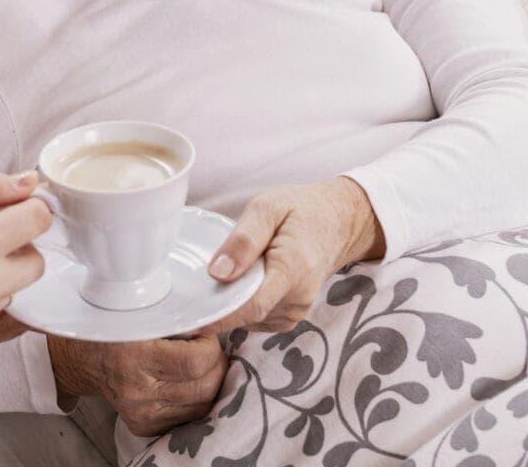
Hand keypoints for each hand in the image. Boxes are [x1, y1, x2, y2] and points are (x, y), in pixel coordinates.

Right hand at [46, 334, 226, 436]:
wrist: (83, 360)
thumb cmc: (112, 329)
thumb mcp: (139, 314)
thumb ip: (173, 320)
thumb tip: (213, 323)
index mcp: (134, 356)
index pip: (195, 362)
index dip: (210, 347)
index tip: (205, 335)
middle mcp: (137, 390)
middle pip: (205, 386)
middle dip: (217, 365)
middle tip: (209, 350)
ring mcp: (141, 412)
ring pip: (202, 405)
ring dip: (211, 383)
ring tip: (200, 365)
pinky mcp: (144, 426)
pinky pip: (188, 418)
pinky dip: (196, 400)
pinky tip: (188, 383)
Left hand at [206, 177, 384, 334]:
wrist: (338, 222)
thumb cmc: (300, 210)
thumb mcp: (267, 208)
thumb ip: (243, 241)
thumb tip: (217, 273)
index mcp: (293, 268)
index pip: (252, 306)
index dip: (218, 315)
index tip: (189, 316)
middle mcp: (299, 297)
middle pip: (247, 315)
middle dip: (218, 305)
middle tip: (192, 287)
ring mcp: (297, 310)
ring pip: (250, 319)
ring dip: (230, 304)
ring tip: (221, 276)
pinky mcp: (291, 315)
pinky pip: (258, 318)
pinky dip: (242, 305)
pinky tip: (239, 282)